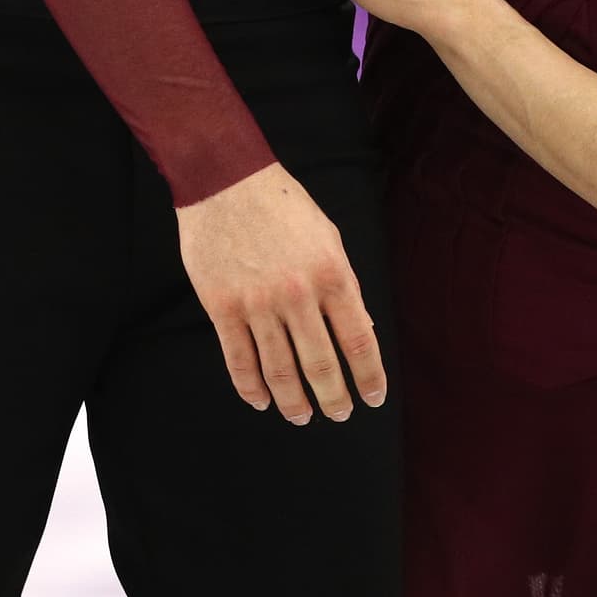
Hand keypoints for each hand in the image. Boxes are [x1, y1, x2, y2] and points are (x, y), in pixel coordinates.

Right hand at [176, 161, 385, 425]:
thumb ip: (345, 284)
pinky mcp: (222, 308)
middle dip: (334, 399)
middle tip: (340, 414)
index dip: (369, 376)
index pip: (358, 340)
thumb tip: (361, 328)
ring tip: (302, 416)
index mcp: (331, 273)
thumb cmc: (282, 205)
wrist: (226, 180)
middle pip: (321, 366)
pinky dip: (252, 389)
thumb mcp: (328, 237)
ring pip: (280, 372)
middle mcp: (298, 294)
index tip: (374, 397)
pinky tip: (262, 401)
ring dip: (294, 403)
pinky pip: (239, 362)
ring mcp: (257, 304)